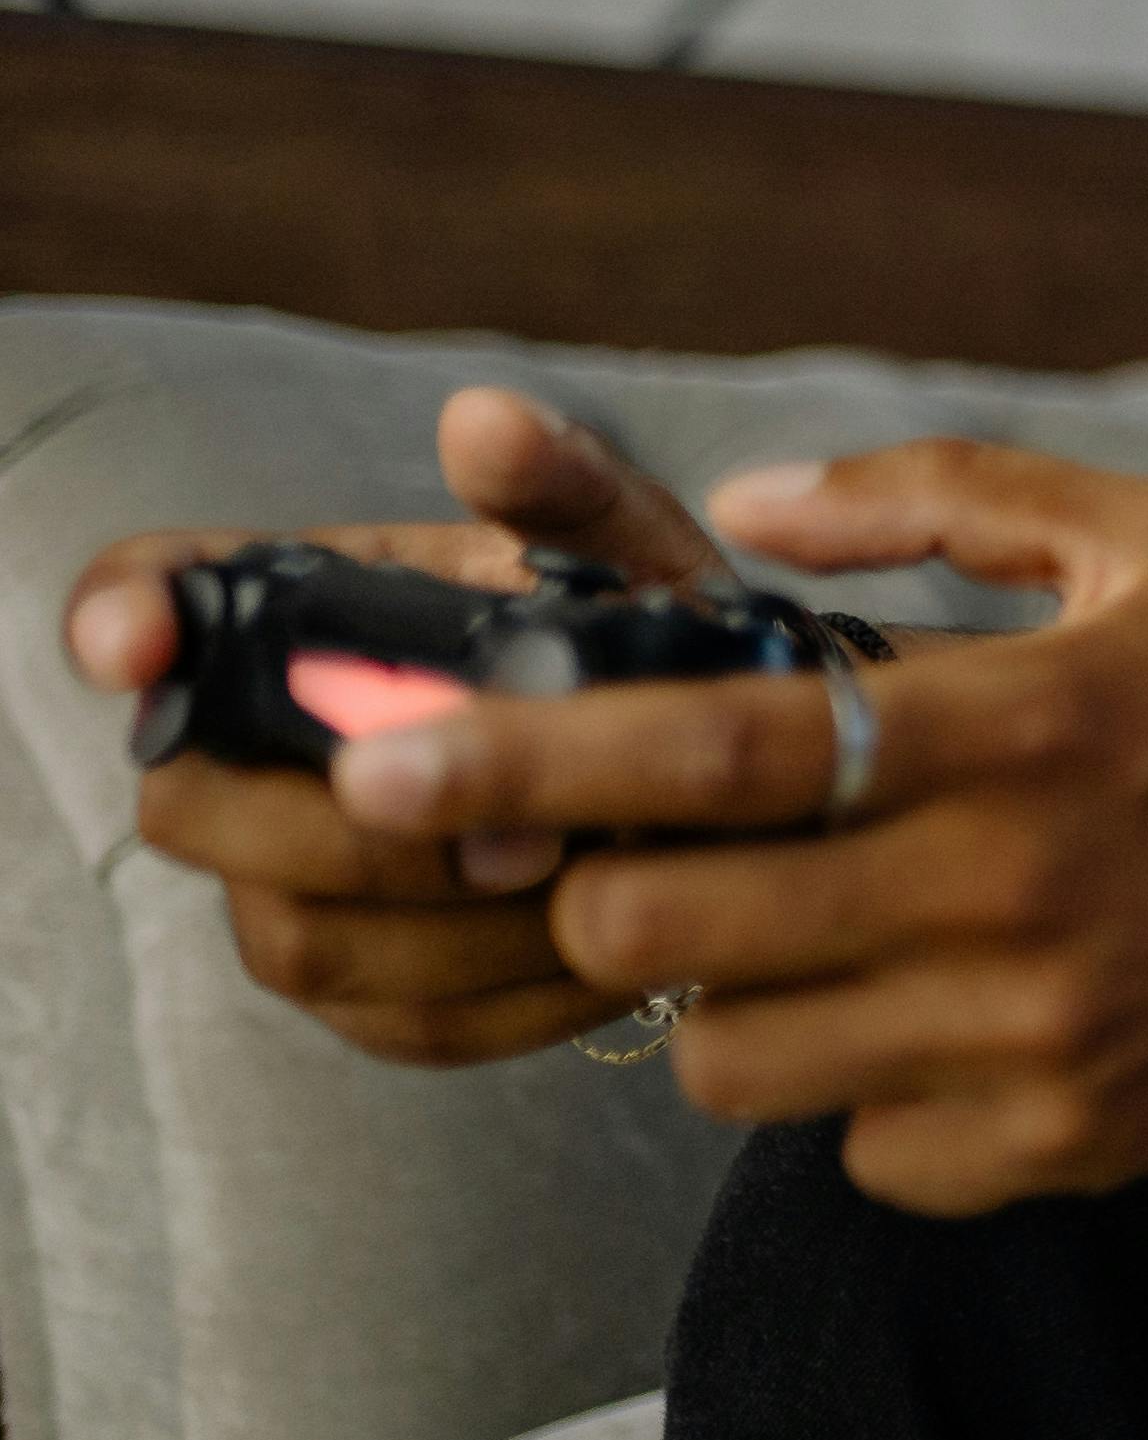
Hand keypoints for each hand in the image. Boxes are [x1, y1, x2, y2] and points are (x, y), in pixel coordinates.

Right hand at [63, 387, 742, 1063]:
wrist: (735, 768)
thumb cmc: (647, 635)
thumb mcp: (629, 549)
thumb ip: (563, 485)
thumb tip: (484, 423)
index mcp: (306, 611)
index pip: (150, 592)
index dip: (120, 612)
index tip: (135, 638)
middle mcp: (258, 754)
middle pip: (200, 808)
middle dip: (352, 823)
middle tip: (512, 824)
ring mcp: (295, 885)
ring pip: (301, 935)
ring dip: (452, 917)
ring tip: (593, 869)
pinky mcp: (373, 994)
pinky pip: (403, 1016)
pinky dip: (513, 987)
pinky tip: (609, 942)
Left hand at [307, 438, 1147, 1214]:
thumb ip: (945, 500)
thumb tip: (751, 499)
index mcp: (1024, 722)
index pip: (725, 751)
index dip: (534, 757)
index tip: (394, 762)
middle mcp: (1015, 886)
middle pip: (675, 925)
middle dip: (601, 893)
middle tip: (632, 857)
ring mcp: (1033, 1034)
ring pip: (735, 1060)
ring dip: (730, 998)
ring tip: (814, 937)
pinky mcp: (1057, 1146)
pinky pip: (853, 1150)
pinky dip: (858, 1092)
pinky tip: (936, 1016)